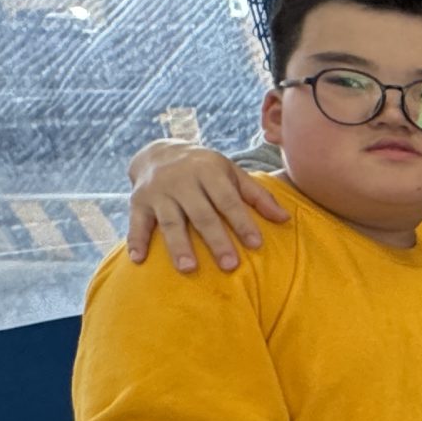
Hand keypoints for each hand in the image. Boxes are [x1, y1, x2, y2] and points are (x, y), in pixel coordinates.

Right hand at [126, 142, 288, 272]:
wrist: (158, 151)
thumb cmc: (204, 168)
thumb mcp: (231, 173)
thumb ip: (257, 195)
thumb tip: (285, 219)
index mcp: (208, 171)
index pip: (228, 200)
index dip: (242, 222)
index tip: (256, 245)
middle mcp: (182, 180)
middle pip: (201, 214)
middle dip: (216, 240)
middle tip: (230, 266)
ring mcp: (158, 192)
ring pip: (170, 221)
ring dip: (178, 246)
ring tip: (189, 269)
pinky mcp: (138, 201)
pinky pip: (136, 222)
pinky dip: (136, 240)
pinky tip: (138, 260)